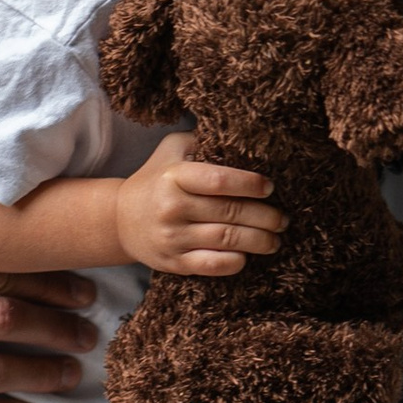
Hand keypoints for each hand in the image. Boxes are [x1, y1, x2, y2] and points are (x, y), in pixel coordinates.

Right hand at [115, 136, 285, 275]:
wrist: (120, 219)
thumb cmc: (156, 179)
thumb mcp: (173, 150)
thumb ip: (203, 142)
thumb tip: (246, 138)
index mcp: (174, 177)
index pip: (218, 180)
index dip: (250, 184)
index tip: (269, 187)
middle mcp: (171, 207)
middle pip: (230, 212)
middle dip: (265, 216)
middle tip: (283, 218)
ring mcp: (172, 237)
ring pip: (226, 240)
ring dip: (259, 241)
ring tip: (275, 239)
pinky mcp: (174, 263)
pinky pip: (212, 265)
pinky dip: (235, 262)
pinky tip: (247, 256)